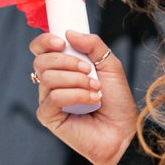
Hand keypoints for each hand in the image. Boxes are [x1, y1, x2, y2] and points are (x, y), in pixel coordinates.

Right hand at [31, 30, 139, 164]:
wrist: (124, 131)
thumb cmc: (117, 101)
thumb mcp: (111, 66)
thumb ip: (93, 45)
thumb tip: (69, 33)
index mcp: (63, 67)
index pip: (40, 49)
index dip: (45, 41)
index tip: (62, 42)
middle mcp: (52, 82)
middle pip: (41, 61)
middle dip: (67, 61)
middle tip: (90, 71)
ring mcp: (48, 100)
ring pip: (48, 78)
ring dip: (77, 80)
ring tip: (96, 89)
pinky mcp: (48, 117)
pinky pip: (53, 97)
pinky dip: (76, 95)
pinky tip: (92, 101)